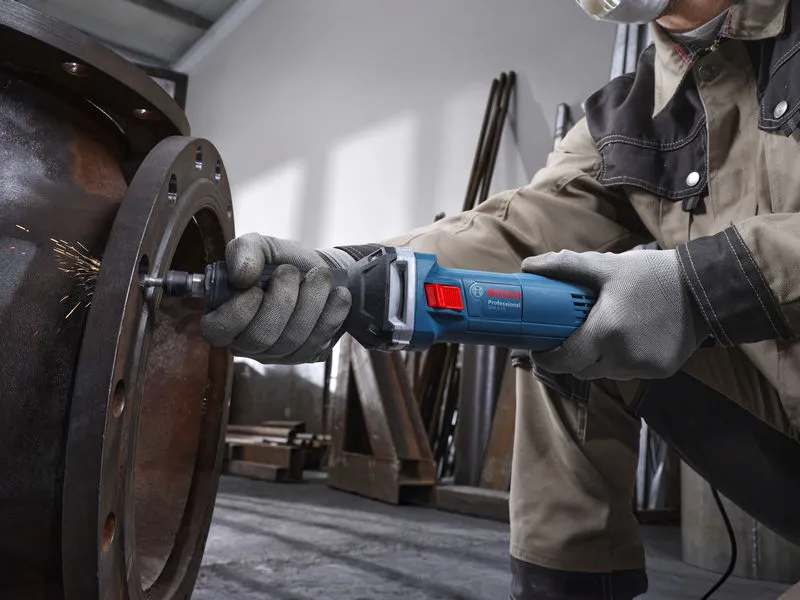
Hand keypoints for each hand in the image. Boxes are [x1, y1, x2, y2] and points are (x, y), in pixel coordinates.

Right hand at [200, 233, 352, 363]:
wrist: (318, 271)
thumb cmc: (281, 261)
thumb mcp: (261, 245)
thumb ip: (245, 250)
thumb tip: (241, 275)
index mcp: (224, 316)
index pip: (217, 331)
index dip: (238, 311)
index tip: (257, 287)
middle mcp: (247, 342)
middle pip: (260, 337)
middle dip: (282, 300)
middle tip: (292, 272)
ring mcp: (278, 354)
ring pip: (292, 340)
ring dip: (310, 302)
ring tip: (320, 276)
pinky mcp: (307, 355)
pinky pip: (318, 342)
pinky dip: (332, 314)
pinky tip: (338, 294)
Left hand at [522, 249, 709, 379]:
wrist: (705, 288)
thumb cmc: (652, 275)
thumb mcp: (607, 266)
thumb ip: (565, 266)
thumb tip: (528, 265)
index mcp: (606, 332)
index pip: (564, 360)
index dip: (546, 359)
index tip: (537, 349)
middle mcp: (623, 357)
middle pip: (581, 369)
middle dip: (569, 357)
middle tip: (563, 338)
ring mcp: (643, 368)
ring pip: (604, 372)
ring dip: (594, 359)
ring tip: (595, 334)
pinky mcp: (660, 371)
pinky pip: (627, 371)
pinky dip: (619, 359)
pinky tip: (623, 338)